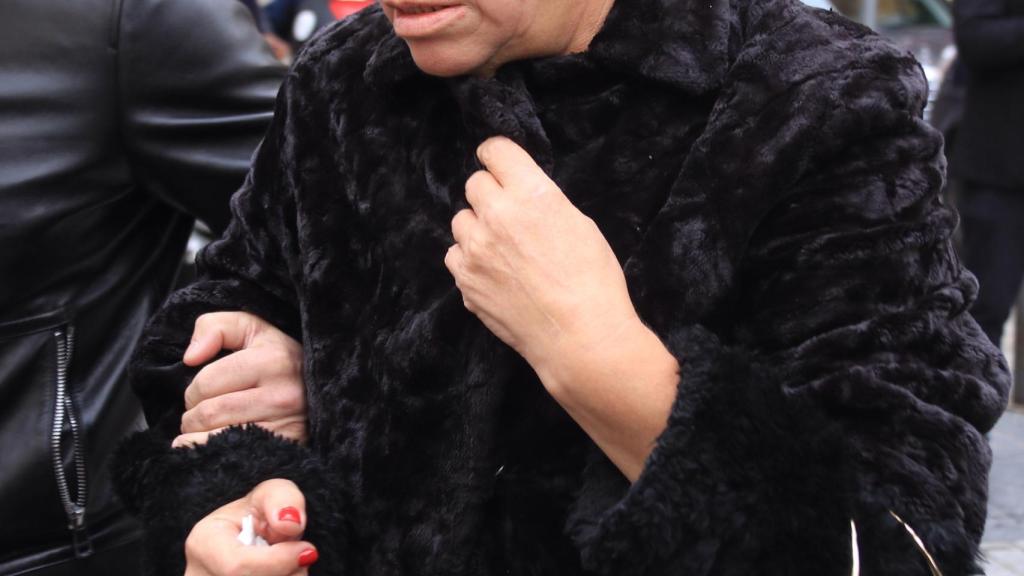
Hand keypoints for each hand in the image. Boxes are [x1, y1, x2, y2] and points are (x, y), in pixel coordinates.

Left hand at [175, 311, 306, 447]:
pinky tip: (215, 447)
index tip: (204, 392)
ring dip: (198, 438)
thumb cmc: (278, 359)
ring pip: (215, 439)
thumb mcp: (253, 330)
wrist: (325, 392)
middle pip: (209, 414)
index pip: (206, 383)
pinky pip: (230, 458)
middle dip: (193, 416)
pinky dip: (211, 455)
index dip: (195, 390)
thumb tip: (190, 357)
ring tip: (208, 430)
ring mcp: (285, 427)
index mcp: (274, 360)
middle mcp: (283, 394)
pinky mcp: (283, 450)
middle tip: (203, 414)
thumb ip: (216, 327)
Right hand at [185, 479, 317, 575]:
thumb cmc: (259, 516)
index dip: (279, 562)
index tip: (306, 550)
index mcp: (203, 543)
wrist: (251, 539)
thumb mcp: (271, 494)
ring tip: (286, 565)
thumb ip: (283, 499)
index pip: (237, 567)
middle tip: (298, 556)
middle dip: (287, 573)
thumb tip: (290, 523)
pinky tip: (278, 574)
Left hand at [444, 137, 640, 392]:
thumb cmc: (593, 282)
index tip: (499, 165)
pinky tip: (494, 274)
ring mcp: (476, 249)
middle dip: (490, 195)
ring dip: (478, 228)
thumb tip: (522, 196)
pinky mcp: (465, 280)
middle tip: (510, 216)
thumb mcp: (579, 225)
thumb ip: (543, 202)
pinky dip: (470, 260)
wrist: (580, 337)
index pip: (495, 151)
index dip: (498, 157)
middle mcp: (497, 216)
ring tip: (504, 251)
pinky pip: (455, 255)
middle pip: (474, 184)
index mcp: (532, 195)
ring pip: (461, 221)